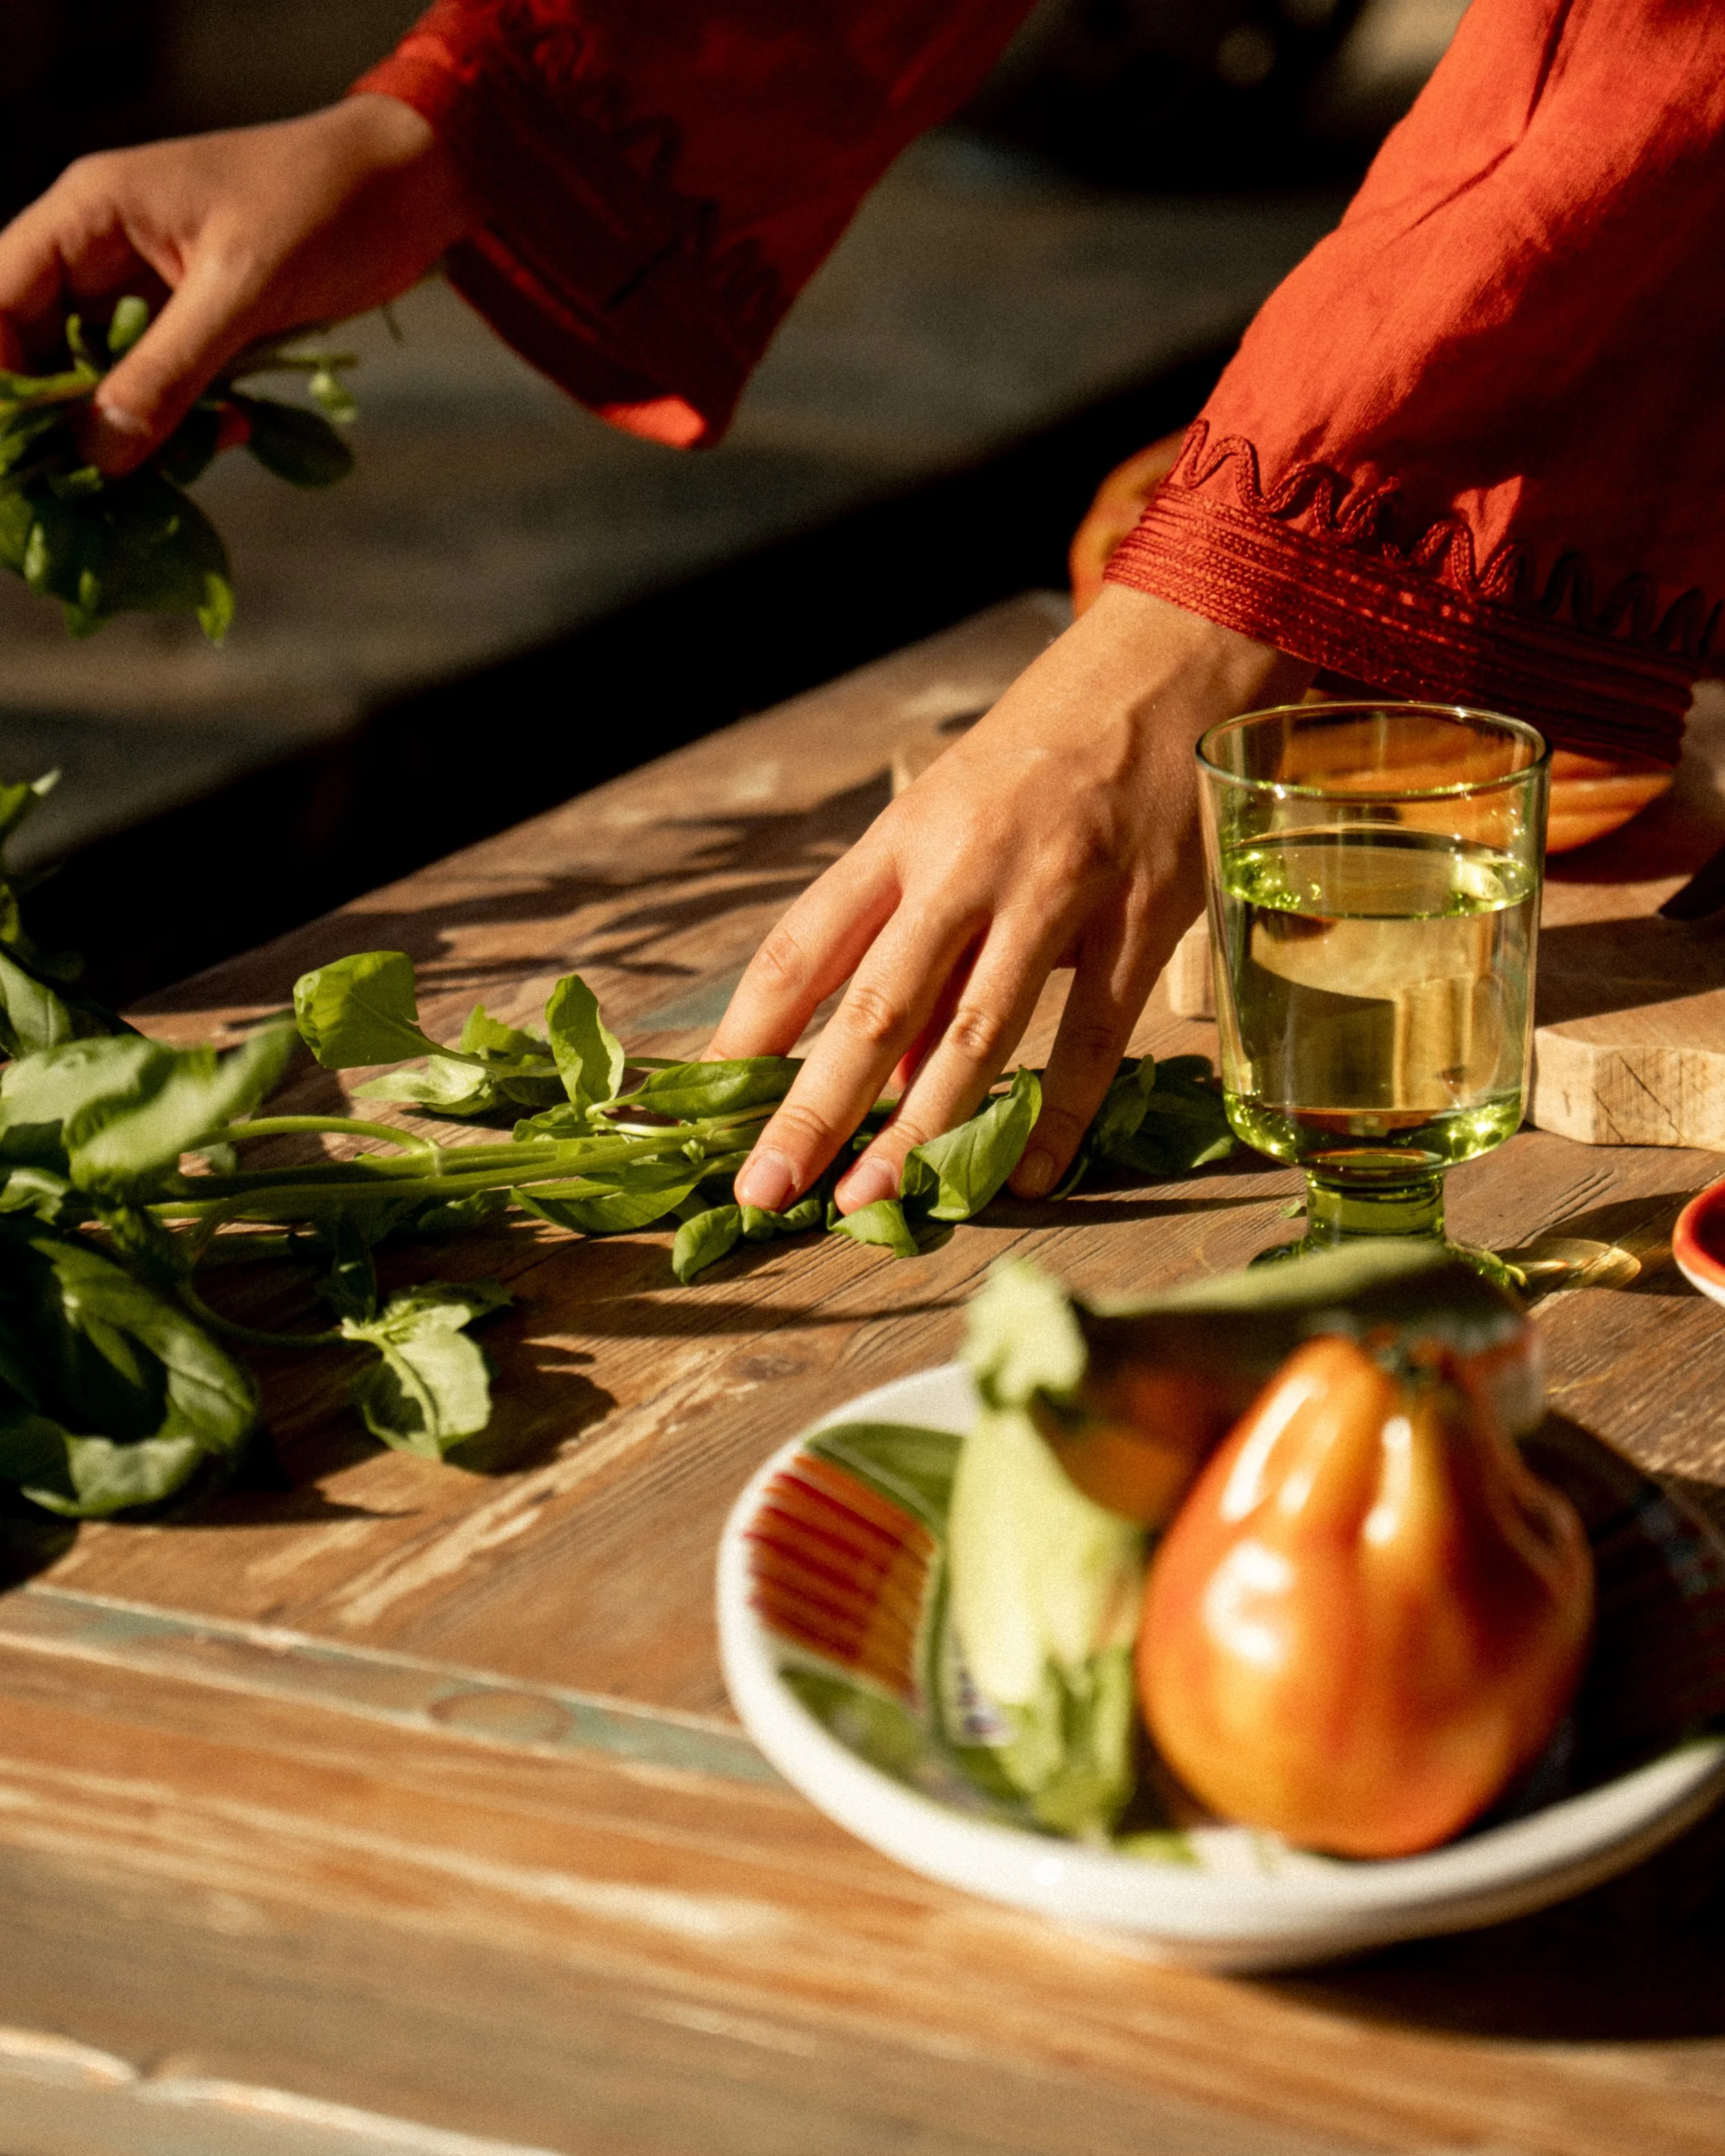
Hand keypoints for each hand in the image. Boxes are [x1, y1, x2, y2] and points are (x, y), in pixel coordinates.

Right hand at [0, 95, 474, 473]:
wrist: (409, 190)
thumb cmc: (325, 207)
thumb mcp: (242, 289)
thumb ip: (168, 370)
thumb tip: (97, 452)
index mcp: (90, 213)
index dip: (4, 378)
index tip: (28, 449)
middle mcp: (104, 252)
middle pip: (42, 349)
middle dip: (69, 420)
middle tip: (97, 487)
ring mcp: (152, 293)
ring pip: (107, 380)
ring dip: (139, 431)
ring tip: (183, 461)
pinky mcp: (201, 328)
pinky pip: (169, 390)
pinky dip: (193, 421)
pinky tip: (238, 428)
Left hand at [709, 587, 1312, 1212]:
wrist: (1170, 661)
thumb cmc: (1043, 753)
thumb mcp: (955, 825)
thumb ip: (919, 947)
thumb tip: (886, 1079)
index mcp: (901, 835)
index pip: (799, 947)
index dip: (746, 1035)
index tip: (706, 1109)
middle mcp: (966, 863)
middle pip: (873, 1004)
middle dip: (811, 1107)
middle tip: (764, 1191)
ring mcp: (1056, 889)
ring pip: (977, 1030)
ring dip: (920, 1128)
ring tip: (873, 1202)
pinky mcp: (1141, 916)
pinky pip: (1093, 1035)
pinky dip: (1060, 1112)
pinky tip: (1025, 1174)